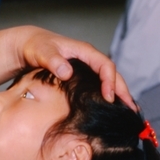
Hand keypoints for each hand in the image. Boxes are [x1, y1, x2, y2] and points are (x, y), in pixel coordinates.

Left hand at [19, 29, 134, 108]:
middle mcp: (90, 59)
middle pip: (113, 75)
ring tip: (128, 113)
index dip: (110, 82)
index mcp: (84, 52)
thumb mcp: (41, 52)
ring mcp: (88, 68)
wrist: (27, 46)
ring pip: (109, 81)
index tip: (109, 98)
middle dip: (123, 92)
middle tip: (131, 110)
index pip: (105, 66)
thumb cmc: (35, 46)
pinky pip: (100, 86)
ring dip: (119, 96)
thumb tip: (67, 72)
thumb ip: (53, 60)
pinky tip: (111, 109)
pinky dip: (108, 97)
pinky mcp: (83, 77)